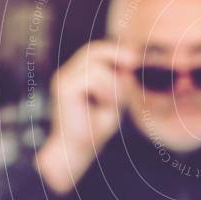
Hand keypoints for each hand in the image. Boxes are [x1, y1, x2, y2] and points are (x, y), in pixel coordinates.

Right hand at [35, 40, 136, 194]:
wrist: (77, 150)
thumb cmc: (94, 128)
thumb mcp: (115, 101)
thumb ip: (121, 83)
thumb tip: (129, 66)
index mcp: (78, 75)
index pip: (96, 52)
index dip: (116, 50)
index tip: (137, 57)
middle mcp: (68, 73)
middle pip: (92, 49)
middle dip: (116, 52)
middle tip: (135, 61)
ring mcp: (64, 78)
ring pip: (95, 63)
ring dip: (112, 81)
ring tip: (113, 101)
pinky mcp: (64, 87)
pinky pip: (92, 76)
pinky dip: (105, 88)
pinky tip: (106, 103)